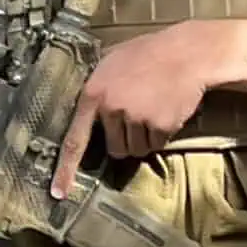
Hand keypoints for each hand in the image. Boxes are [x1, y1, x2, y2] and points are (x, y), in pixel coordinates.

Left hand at [51, 25, 228, 196]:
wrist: (186, 53)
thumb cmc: (148, 53)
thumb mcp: (111, 62)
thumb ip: (96, 87)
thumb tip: (83, 111)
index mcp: (93, 93)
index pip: (75, 139)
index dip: (66, 169)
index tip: (59, 193)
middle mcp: (111, 107)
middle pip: (114, 149)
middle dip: (126, 140)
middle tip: (137, 114)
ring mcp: (135, 116)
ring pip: (136, 149)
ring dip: (145, 137)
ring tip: (153, 107)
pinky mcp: (159, 124)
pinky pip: (157, 145)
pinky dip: (163, 134)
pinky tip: (166, 110)